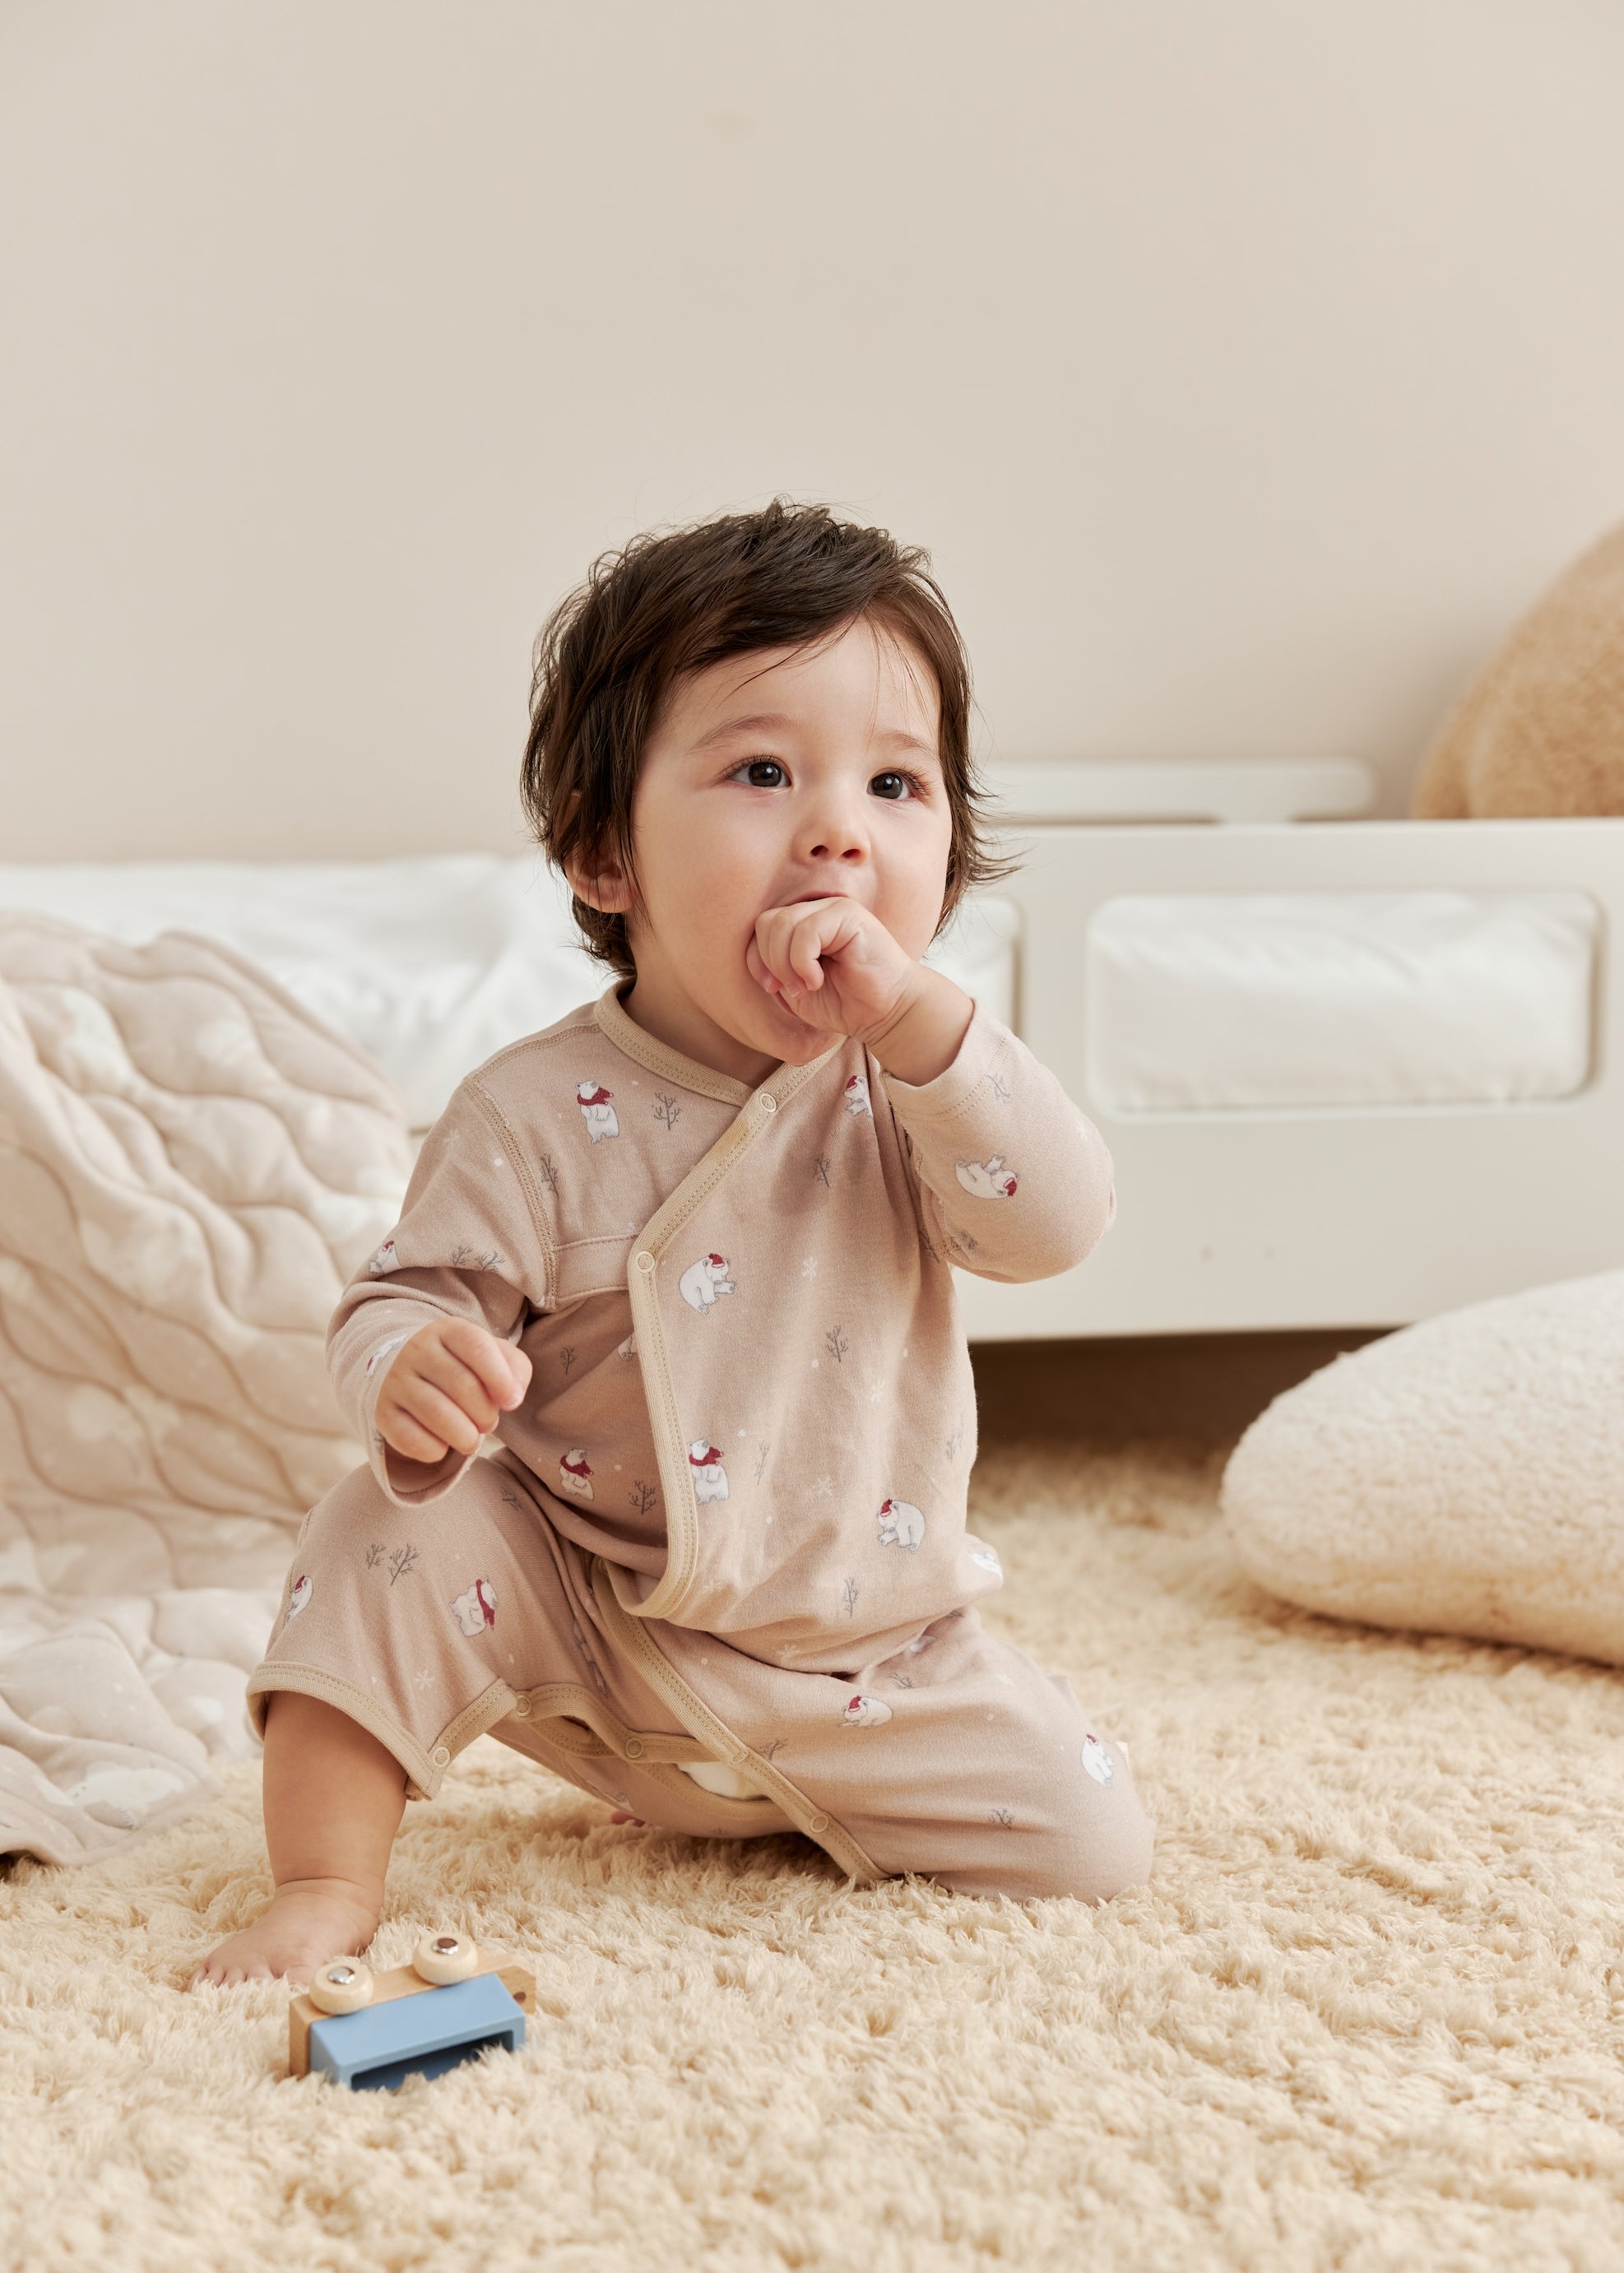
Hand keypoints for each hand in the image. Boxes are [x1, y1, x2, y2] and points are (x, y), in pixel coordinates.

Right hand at [374, 1318, 530, 1464]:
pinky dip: (436, 1451)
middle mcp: (417, 1350)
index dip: (501, 1379)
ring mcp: (396, 1381)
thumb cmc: (460, 1364)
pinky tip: (443, 1444)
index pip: (477, 1347)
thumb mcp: (491, 1354)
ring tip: (472, 1439)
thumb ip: (515, 1368)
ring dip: (466, 1436)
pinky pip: (410, 1438)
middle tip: (488, 1423)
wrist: (402, 1366)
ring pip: (437, 1413)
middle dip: (486, 1414)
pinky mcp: (382, 1412)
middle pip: (462, 1385)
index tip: (512, 1402)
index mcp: (448, 1330)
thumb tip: (513, 1397)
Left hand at [747, 896, 972, 1084]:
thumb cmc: (844, 1002)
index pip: (762, 928)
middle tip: (792, 989)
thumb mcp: (794, 987)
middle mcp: (817, 909)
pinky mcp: (848, 914)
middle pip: (767, 922)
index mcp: (803, 923)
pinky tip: (817, 980)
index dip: (757, 960)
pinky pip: (805, 932)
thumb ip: (771, 966)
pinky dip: (802, 963)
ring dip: (786, 964)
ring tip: (807, 985)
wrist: (886, 1013)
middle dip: (770, 962)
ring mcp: (833, 908)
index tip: (774, 988)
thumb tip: (752, 954)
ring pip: (782, 924)